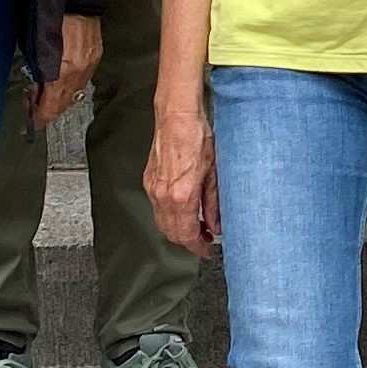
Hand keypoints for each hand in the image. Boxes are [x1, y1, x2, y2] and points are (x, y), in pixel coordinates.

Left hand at [29, 10, 101, 125]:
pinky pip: (82, 78)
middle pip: (64, 103)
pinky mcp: (96, 56)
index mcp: (61, 72)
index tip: (32, 121)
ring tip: (47, 91)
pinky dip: (71, 83)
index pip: (51, 107)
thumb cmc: (50, 19)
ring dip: (60, 96)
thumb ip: (36, 72)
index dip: (39, 117)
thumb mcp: (34, 49)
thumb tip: (35, 88)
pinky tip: (62, 78)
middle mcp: (78, 72)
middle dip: (48, 107)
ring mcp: (89, 64)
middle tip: (34, 104)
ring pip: (75, 93)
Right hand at [146, 101, 219, 253]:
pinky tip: (183, 210)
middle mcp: (163, 196)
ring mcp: (153, 188)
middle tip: (204, 239)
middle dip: (188, 241)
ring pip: (162, 223)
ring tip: (196, 226)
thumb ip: (214, 203)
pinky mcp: (149, 180)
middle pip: (171, 233)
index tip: (207, 250)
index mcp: (182, 196)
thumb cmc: (197, 137)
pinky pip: (157, 208)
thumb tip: (217, 224)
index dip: (198, 247)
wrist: (177, 117)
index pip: (187, 235)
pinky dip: (169, 216)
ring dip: (177, 230)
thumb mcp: (214, 173)